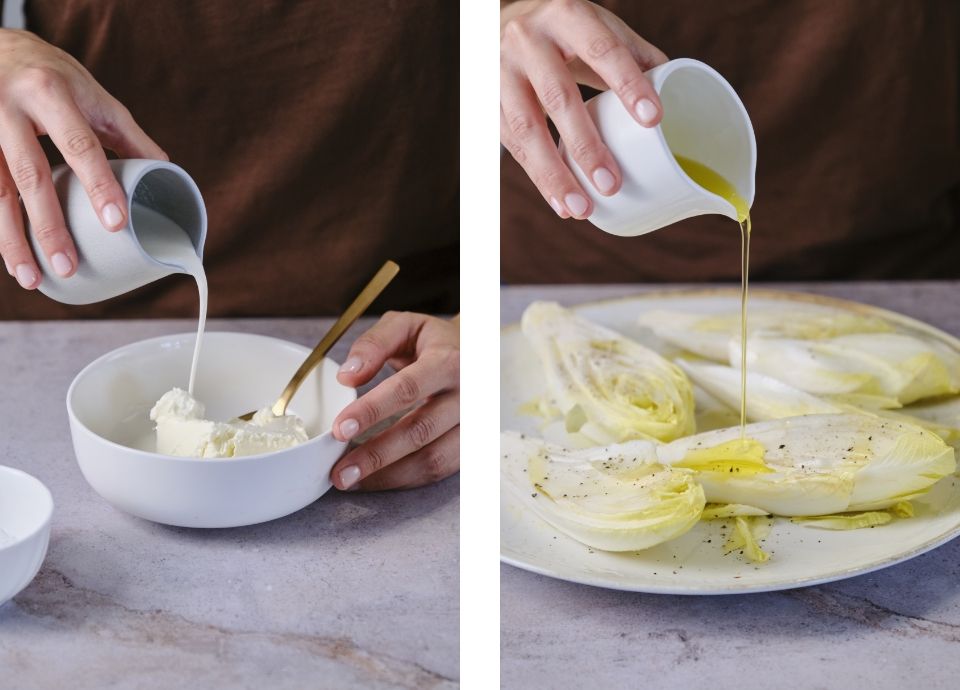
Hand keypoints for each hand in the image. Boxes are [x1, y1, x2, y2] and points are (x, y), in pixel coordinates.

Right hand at [0, 29, 166, 288]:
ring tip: (31, 279)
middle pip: (30, 175)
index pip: (80, 145)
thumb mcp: (95, 96)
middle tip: (69, 266)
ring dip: (11, 240)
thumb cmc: (54, 77)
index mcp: (52, 93)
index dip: (99, 184)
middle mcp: (8, 107)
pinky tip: (10, 259)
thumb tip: (170, 175)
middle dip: (49, 226)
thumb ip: (130, 137)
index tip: (116, 223)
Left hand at [331, 312, 459, 490]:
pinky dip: (403, 480)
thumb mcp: (404, 326)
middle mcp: (468, 396)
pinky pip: (438, 471)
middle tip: (339, 470)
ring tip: (350, 481)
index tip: (340, 429)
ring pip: (432, 460)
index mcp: (449, 361)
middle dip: (376, 454)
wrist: (474, 354)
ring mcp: (474, 425)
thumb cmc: (432, 342)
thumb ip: (374, 344)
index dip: (372, 411)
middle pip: (420, 431)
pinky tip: (374, 479)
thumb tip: (347, 376)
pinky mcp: (472, 446)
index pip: (408, 389)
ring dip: (388, 476)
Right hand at [500, 0, 667, 218]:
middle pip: (558, 97)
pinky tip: (560, 202)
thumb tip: (675, 93)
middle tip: (611, 184)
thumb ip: (634, 56)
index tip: (653, 120)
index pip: (601, 51)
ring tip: (582, 208)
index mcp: (567, 16)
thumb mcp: (596, 27)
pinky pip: (512, 145)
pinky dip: (538, 177)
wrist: (498, 23)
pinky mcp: (486, 102)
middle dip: (585, 146)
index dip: (628, 84)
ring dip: (554, 175)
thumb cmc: (563, 32)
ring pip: (526, 129)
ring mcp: (501, 73)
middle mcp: (528, 41)